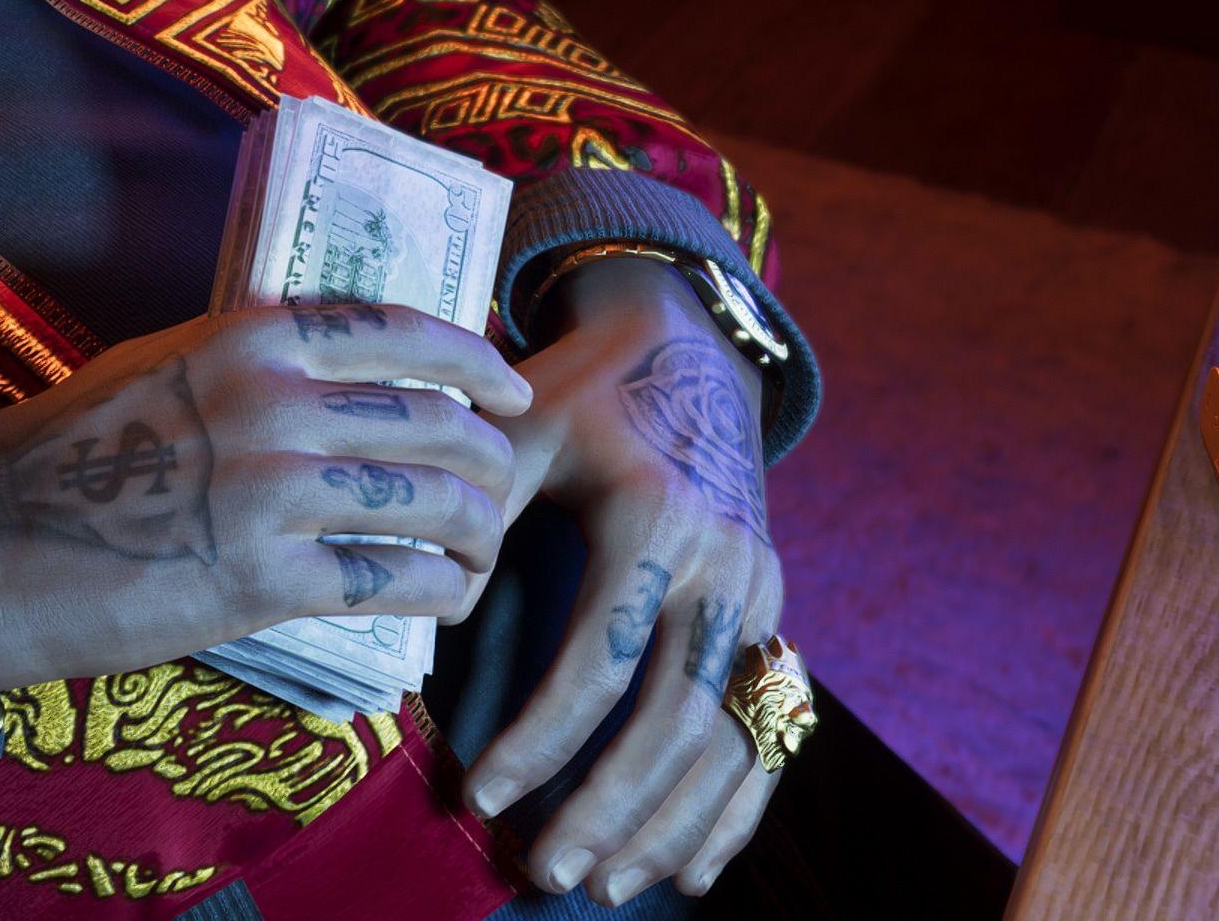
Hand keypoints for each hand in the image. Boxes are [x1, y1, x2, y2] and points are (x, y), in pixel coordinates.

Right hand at [0, 304, 535, 688]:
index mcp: (251, 338)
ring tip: (473, 557)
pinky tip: (439, 599)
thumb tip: (341, 383)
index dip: (478, 365)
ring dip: (477, 536)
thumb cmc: (65, 454)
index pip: (406, 334)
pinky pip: (396, 579)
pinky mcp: (269, 578)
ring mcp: (276, 489)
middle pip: (441, 425)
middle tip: (494, 495)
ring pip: (438, 504)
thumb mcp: (166, 365)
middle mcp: (276, 402)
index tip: (510, 393)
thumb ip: (256, 365)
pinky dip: (438, 592)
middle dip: (490, 466)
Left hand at [466, 258, 783, 905]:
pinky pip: (768, 732)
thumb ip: (478, 503)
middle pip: (675, 718)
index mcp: (656, 521)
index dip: (542, 737)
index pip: (600, 659)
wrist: (687, 351)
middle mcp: (725, 567)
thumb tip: (444, 602)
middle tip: (546, 870)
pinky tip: (693, 871)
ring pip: (728, 738)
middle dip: (610, 806)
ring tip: (604, 882)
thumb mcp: (520, 422)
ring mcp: (761, 598)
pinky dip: (734, 808)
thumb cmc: (582, 391)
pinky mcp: (774, 618)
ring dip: (668, 823)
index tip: (482, 793)